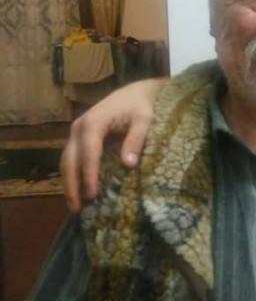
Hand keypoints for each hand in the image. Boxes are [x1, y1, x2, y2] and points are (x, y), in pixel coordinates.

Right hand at [60, 77, 166, 211]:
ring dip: (69, 183)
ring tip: (75, 205)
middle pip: (70, 160)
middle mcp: (79, 127)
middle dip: (72, 185)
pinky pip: (72, 157)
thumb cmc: (141, 105)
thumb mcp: (144, 119)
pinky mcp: (79, 136)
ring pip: (67, 160)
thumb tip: (128, 164)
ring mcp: (76, 131)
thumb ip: (136, 139)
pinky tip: (78, 190)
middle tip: (78, 208)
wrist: (135, 92)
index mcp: (94, 122)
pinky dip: (73, 174)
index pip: (89, 152)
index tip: (92, 194)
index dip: (89, 174)